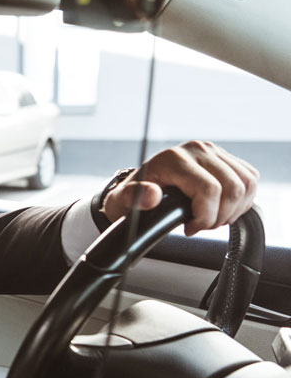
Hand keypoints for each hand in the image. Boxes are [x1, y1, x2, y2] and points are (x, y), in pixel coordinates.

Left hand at [102, 141, 258, 235]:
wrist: (142, 186)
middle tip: (202, 225)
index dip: (206, 216)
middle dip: (221, 216)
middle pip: (233, 188)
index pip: (209, 189)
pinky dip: (243, 200)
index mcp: (174, 158)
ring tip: (211, 218)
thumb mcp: (126, 200)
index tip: (190, 228)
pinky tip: (222, 209)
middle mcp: (197, 149)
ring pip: (246, 184)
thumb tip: (151, 195)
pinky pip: (251, 179)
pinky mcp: (226, 158)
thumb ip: (134, 198)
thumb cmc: (135, 195)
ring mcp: (213, 151)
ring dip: (234, 210)